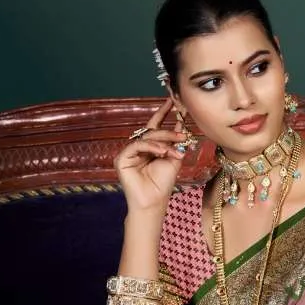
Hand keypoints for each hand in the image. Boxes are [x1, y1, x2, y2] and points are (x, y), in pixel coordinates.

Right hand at [115, 99, 190, 215]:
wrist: (154, 202)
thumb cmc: (163, 184)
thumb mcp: (173, 159)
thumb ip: (175, 142)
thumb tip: (181, 123)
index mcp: (149, 148)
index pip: (154, 126)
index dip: (162, 113)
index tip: (173, 102)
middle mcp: (137, 148)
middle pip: (152, 131)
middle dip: (168, 131)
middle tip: (182, 135)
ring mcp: (128, 153)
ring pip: (146, 138)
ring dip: (163, 141)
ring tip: (174, 150)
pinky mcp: (121, 159)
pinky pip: (136, 146)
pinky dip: (151, 147)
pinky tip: (162, 153)